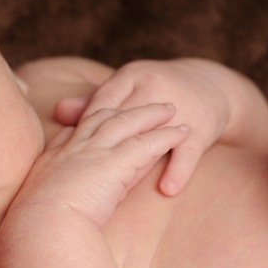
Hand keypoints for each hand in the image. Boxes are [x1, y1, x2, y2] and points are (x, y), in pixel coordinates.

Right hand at [16, 103, 187, 227]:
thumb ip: (48, 204)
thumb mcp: (37, 210)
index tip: (98, 118)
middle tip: (138, 101)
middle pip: (100, 117)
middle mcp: (72, 150)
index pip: (73, 134)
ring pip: (126, 122)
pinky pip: (146, 143)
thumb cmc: (36, 230)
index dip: (88, 124)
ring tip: (170, 109)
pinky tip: (182, 133)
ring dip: (149, 113)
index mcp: (52, 162)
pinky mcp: (113, 163)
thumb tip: (50, 214)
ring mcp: (93, 153)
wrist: (41, 229)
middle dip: (121, 108)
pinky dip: (166, 136)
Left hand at [54, 59, 231, 195]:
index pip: (102, 102)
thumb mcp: (126, 90)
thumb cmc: (153, 92)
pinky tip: (167, 189)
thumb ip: (93, 102)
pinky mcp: (202, 128)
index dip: (85, 128)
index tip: (69, 154)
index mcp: (131, 77)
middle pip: (126, 121)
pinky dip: (178, 171)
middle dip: (108, 149)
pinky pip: (188, 153)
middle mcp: (154, 87)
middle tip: (87, 179)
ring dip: (140, 164)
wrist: (209, 85)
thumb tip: (59, 111)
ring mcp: (181, 108)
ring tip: (123, 190)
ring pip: (155, 139)